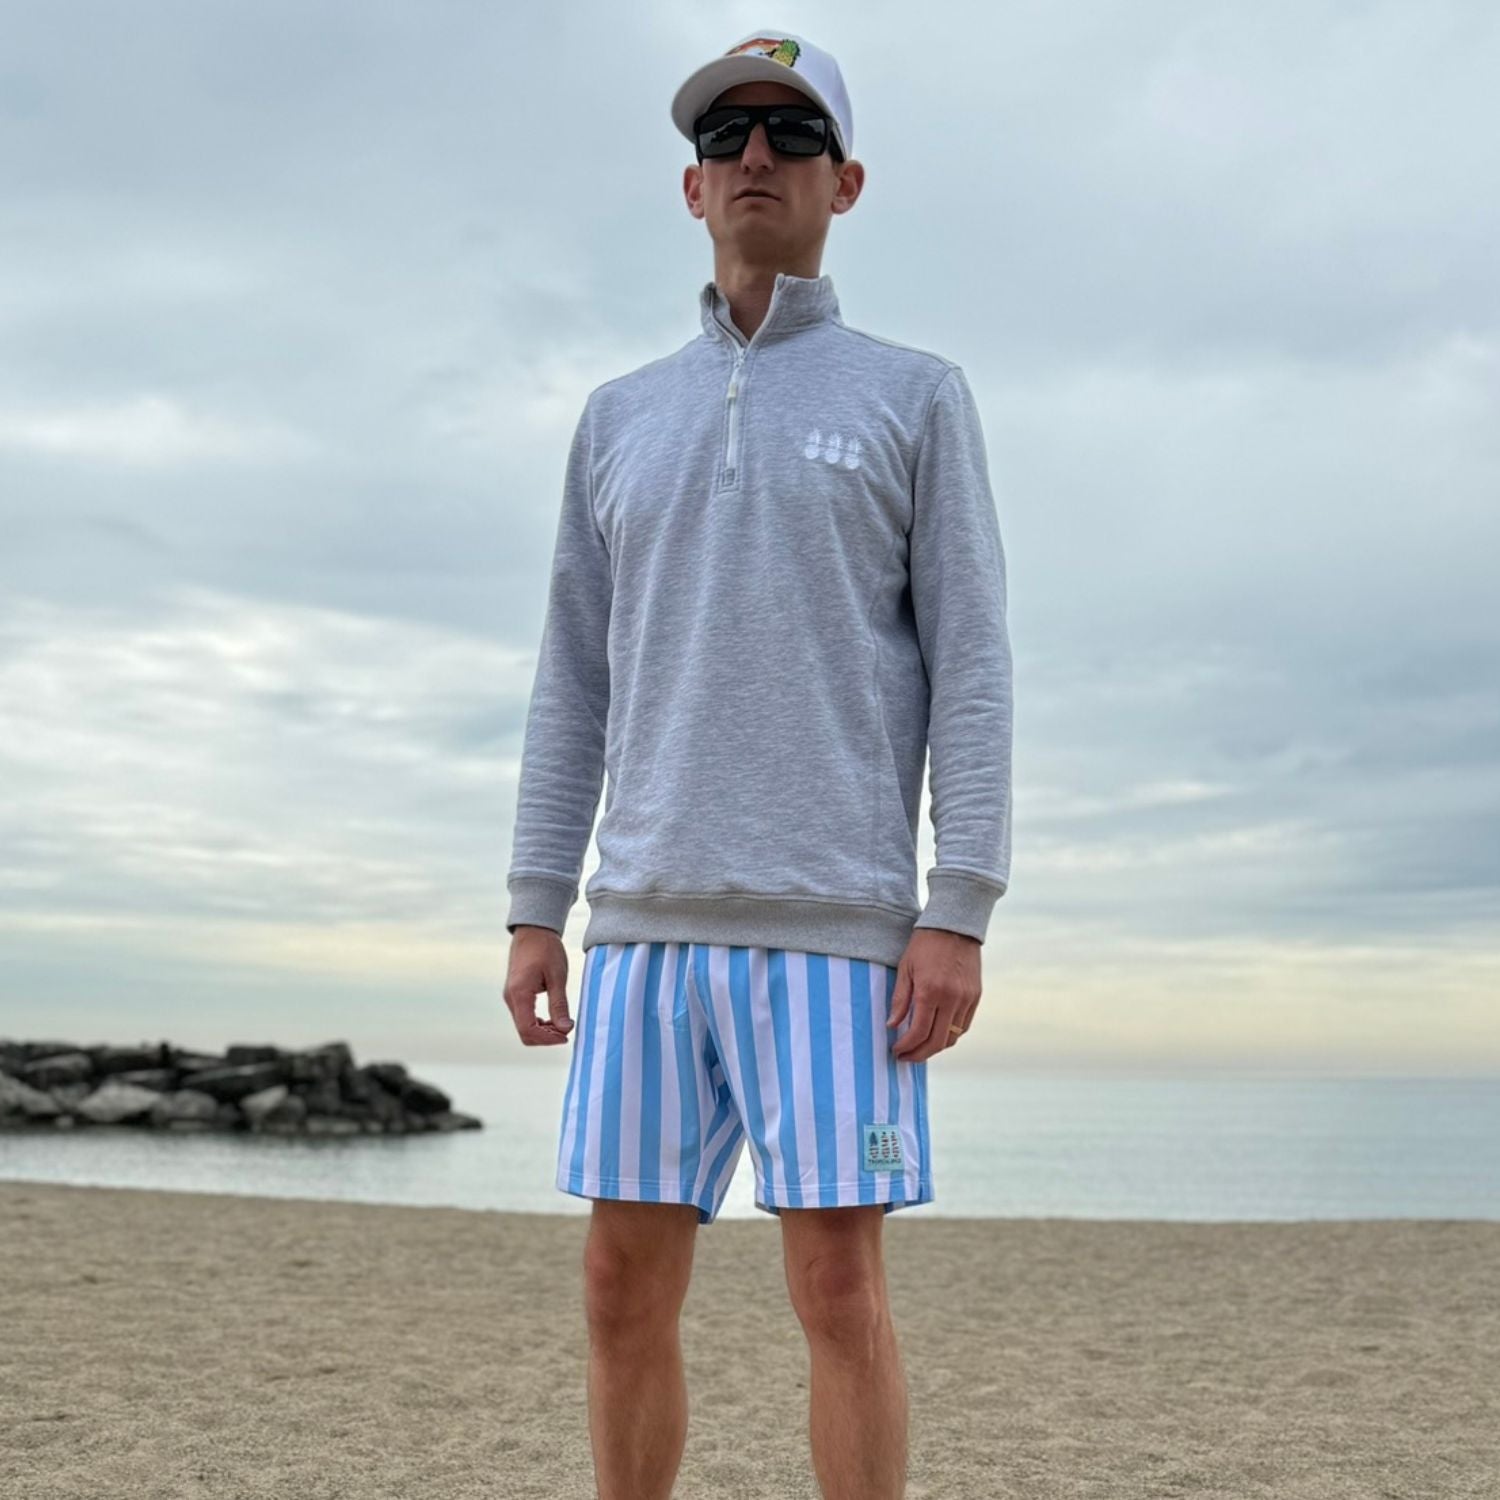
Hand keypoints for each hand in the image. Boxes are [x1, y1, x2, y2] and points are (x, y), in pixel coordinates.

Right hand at [503, 926, 574, 1045]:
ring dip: (542, 1031)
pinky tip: (552, 1019)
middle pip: (524, 1032)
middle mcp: (511, 998)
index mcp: (520, 994)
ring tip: (562, 1025)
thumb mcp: (557, 977)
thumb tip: (566, 1028)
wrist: (533, 931)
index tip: (566, 1036)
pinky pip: (523, 1017)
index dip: (547, 1039)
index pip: (528, 1030)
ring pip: (523, 1026)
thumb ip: (559, 1004)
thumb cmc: (546, 949)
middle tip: (566, 1032)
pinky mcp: (515, 994)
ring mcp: (511, 997)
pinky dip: (537, 1023)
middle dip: (545, 1038)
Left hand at [887, 927, 980, 1062]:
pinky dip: (950, 1034)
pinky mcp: (976, 996)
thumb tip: (892, 1026)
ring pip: (953, 1037)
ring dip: (935, 1047)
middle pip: (938, 1041)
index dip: (906, 1047)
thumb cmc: (925, 944)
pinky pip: (963, 1026)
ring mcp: (966, 998)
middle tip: (906, 1057)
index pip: (919, 1032)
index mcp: (931, 991)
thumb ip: (900, 1000)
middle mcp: (952, 998)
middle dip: (919, 1054)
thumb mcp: (905, 969)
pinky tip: (937, 1033)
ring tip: (920, 1047)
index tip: (896, 1050)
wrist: (955, 925)